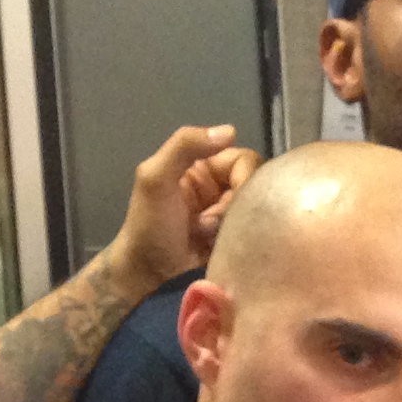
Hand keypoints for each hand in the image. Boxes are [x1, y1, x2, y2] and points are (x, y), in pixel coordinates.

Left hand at [107, 124, 259, 298]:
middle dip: (238, 204)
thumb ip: (185, 146)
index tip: (231, 198)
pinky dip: (241, 237)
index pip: (243, 159)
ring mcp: (226, 211)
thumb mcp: (157, 177)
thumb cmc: (149, 223)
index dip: (243, 177)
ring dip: (235, 223)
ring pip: (255, 209)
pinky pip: (252, 229)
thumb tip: (230, 131)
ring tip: (211, 235)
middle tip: (215, 222)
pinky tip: (220, 245)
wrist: (146, 270)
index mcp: (202, 163)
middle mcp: (218, 183)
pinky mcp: (232, 234)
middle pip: (253, 184)